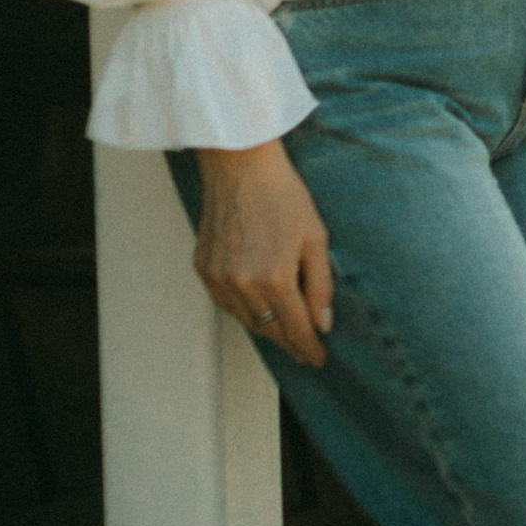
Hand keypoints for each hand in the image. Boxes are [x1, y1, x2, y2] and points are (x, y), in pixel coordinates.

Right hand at [192, 139, 332, 367]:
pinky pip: (224, 302)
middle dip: (289, 341)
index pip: (295, 329)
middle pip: (269, 329)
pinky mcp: (202, 267)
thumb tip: (322, 323)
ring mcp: (218, 277)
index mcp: (275, 278)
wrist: (240, 166)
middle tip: (303, 349)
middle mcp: (242, 284)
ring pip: (245, 319)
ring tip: (283, 331)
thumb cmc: (282, 195)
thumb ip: (320, 285)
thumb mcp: (315, 238)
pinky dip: (242, 309)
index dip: (309, 348)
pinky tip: (257, 307)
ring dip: (266, 328)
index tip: (318, 359)